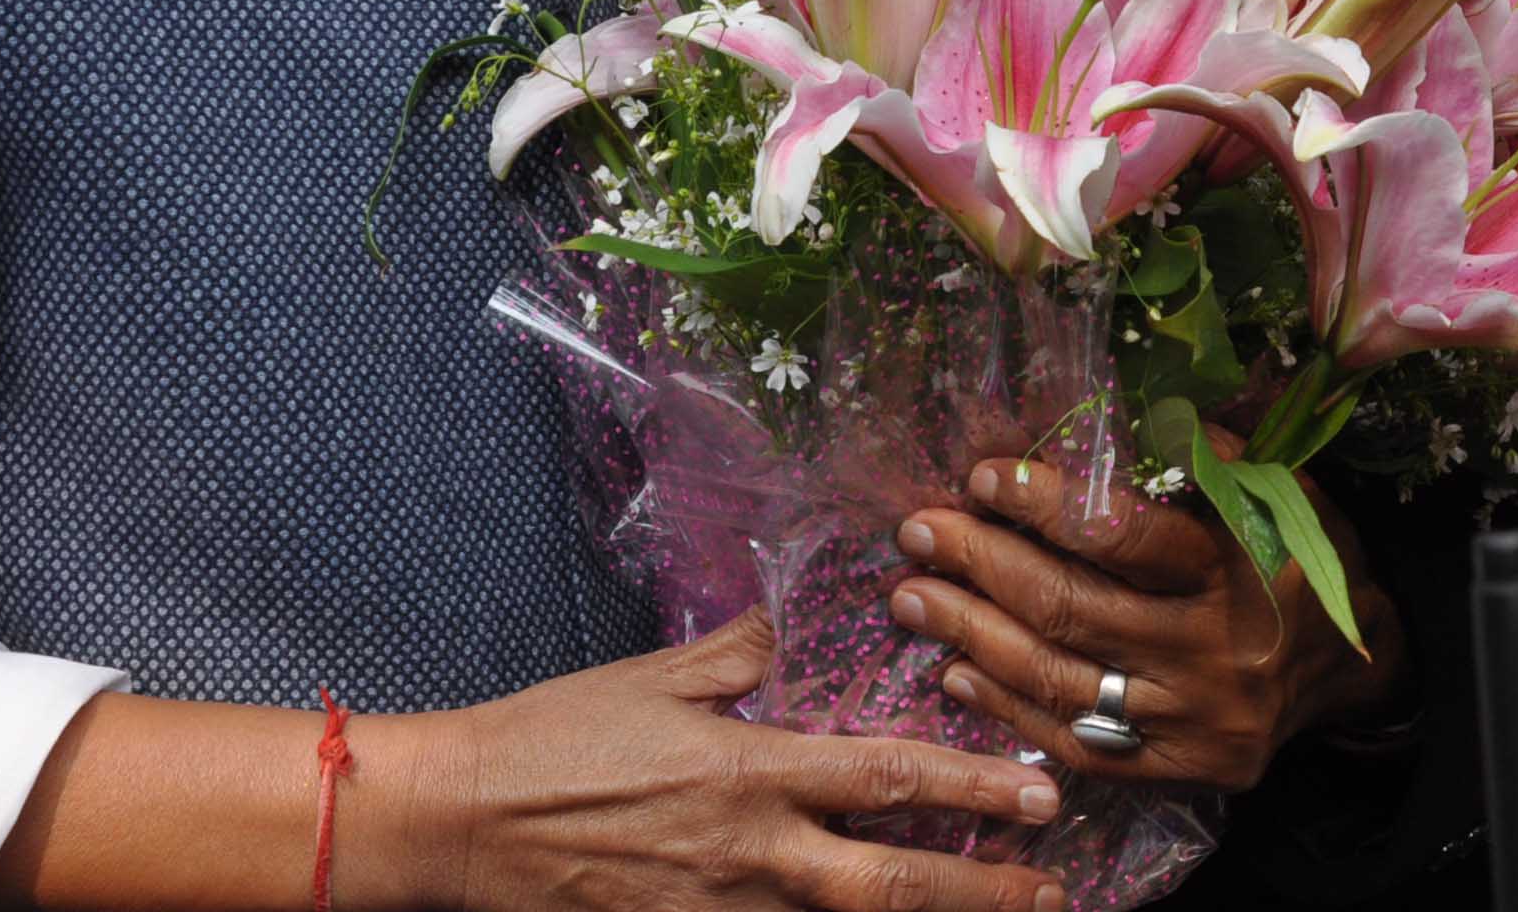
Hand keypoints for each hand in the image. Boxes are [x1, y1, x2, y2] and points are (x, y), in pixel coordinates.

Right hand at [389, 609, 1066, 911]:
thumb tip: (782, 632)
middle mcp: (751, 850)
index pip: (888, 776)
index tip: (1038, 795)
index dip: (973, 785)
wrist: (465, 819)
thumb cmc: (555, 738)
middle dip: (981, 892)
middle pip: (891, 884)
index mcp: (750, 767)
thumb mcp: (653, 674)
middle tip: (1053, 893)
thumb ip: (734, 653)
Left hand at [887, 454, 1407, 793]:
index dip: (1043, 503)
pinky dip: (1008, 707)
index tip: (980, 475)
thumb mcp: (1270, 487)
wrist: (1353, 664)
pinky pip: (1077, 743)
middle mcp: (1217, 650)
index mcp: (1239, 565)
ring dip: (972, 634)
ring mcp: (1196, 720)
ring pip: (1062, 679)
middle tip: (918, 531)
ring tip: (912, 596)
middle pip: (1073, 609)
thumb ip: (1195, 453)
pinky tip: (958, 670)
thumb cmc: (1292, 553)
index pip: (1123, 534)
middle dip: (982, 565)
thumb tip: (1101, 411)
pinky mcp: (1181, 770)